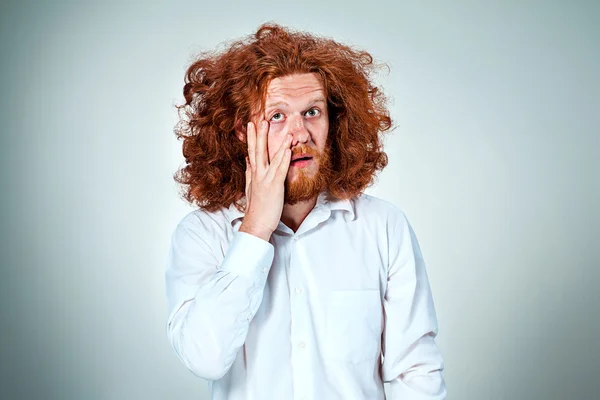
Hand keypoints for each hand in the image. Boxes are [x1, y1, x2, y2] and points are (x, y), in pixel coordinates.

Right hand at [239, 120, 291, 240]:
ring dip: (274, 142)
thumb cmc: (256, 208)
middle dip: (259, 134)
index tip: (251, 124)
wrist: (256, 223)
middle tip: (260, 119)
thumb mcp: (250, 187)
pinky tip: (287, 149)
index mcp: (254, 174)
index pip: (252, 151)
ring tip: (278, 129)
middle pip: (257, 150)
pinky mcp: (274, 186)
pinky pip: (279, 169)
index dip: (252, 137)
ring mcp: (265, 179)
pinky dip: (283, 158)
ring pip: (269, 157)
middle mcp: (258, 174)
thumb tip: (248, 160)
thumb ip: (249, 172)